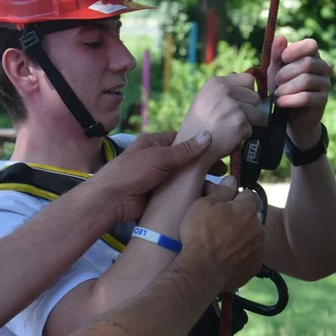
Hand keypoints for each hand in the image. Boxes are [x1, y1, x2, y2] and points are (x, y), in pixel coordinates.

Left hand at [89, 130, 212, 223]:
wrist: (111, 200)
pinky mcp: (158, 196)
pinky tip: (206, 198)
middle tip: (223, 170)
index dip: (199, 143)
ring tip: (219, 186)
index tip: (219, 149)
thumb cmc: (132, 172)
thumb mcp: (159, 157)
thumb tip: (208, 136)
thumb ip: (184, 150)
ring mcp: (158, 179)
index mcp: (153, 143)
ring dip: (199, 181)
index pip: (180, 139)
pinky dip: (190, 194)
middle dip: (202, 165)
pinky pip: (177, 193)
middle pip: (184, 160)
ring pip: (183, 178)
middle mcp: (156, 159)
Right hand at [177, 74, 264, 158]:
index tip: (240, 102)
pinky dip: (243, 135)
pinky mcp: (240, 123)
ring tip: (229, 127)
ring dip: (247, 123)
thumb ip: (223, 87)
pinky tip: (229, 136)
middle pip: (255, 97)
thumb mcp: (205, 99)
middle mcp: (225, 91)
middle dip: (249, 109)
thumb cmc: (199, 125)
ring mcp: (234, 107)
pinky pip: (252, 128)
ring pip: (257, 113)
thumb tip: (236, 74)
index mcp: (216, 83)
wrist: (192, 148)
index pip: (248, 79)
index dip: (247, 92)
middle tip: (232, 118)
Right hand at [179, 177, 264, 292]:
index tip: (226, 204)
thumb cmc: (199, 236)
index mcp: (247, 210)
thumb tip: (232, 179)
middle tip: (221, 225)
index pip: (250, 195)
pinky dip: (242, 254)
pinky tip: (226, 257)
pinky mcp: (255, 266)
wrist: (201, 272)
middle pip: (252, 217)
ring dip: (242, 236)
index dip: (238, 197)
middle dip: (240, 218)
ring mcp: (258, 249)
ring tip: (222, 244)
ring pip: (252, 236)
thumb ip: (221, 191)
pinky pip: (250, 254)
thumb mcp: (202, 206)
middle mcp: (258, 228)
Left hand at [267, 36, 332, 148]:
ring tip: (277, 94)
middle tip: (277, 82)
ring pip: (307, 80)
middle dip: (287, 72)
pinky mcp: (322, 100)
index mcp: (313, 57)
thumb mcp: (276, 71)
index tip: (283, 58)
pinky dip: (290, 99)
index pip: (311, 45)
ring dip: (287, 87)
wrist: (290, 116)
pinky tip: (280, 103)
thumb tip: (281, 38)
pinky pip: (306, 97)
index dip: (296, 50)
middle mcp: (323, 68)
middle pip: (307, 63)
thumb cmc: (284, 88)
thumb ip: (277, 55)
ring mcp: (325, 84)